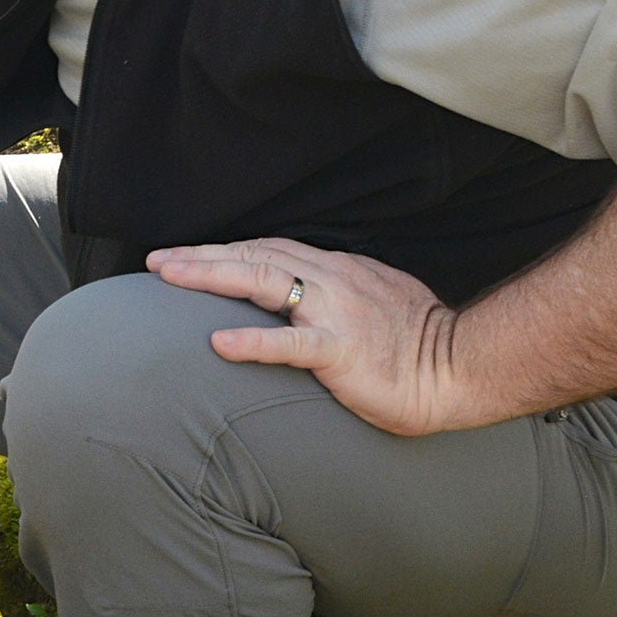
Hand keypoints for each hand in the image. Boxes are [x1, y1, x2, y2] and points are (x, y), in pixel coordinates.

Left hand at [146, 238, 474, 436]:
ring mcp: (336, 312)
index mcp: (337, 270)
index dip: (224, 250)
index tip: (185, 255)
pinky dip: (253, 340)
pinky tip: (218, 343)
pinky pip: (291, 343)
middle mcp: (332, 280)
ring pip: (262, 281)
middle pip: (254, 255)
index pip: (269, 248)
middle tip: (156, 260)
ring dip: (210, 276)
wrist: (460, 368)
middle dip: (201, 256)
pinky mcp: (342, 351)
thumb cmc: (416, 344)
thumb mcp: (372, 301)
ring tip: (168, 277)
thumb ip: (334, 293)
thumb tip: (298, 296)